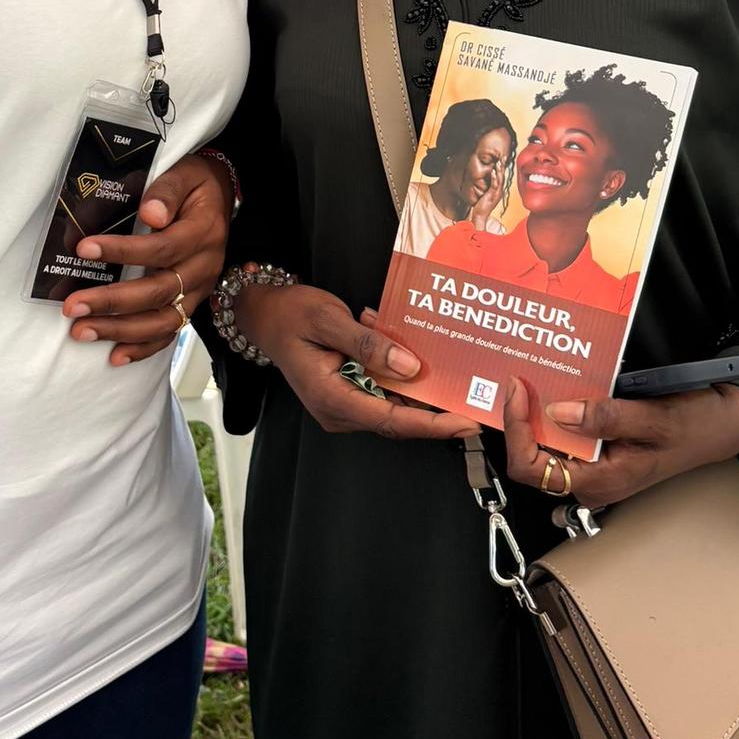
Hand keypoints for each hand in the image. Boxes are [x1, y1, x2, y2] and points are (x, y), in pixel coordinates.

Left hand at [62, 153, 234, 366]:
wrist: (220, 196)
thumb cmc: (195, 183)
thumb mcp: (185, 174)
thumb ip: (167, 191)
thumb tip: (150, 213)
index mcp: (202, 233)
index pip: (161, 248)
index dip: (122, 251)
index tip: (83, 249)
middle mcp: (203, 267)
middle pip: (158, 292)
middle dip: (112, 302)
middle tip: (72, 307)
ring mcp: (199, 290)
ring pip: (163, 321)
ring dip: (120, 330)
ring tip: (82, 331)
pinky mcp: (190, 303)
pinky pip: (170, 332)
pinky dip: (143, 348)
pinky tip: (114, 356)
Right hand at [238, 289, 473, 443]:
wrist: (264, 315)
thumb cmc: (291, 314)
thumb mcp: (328, 319)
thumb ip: (368, 344)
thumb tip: (409, 367)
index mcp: (331, 398)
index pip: (390, 420)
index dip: (431, 424)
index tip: (464, 423)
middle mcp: (338, 410)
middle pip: (397, 419)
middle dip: (436, 412)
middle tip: (475, 400)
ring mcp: (343, 405)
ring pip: (393, 406)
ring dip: (421, 392)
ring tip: (456, 378)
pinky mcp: (348, 394)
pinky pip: (383, 393)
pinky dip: (403, 379)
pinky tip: (418, 358)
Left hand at [470, 161, 504, 225]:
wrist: (480, 216)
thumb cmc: (482, 206)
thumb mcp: (486, 195)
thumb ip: (488, 188)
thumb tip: (487, 181)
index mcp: (498, 191)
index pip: (502, 177)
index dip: (502, 168)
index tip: (503, 159)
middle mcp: (499, 192)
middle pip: (503, 176)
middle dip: (503, 166)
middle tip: (504, 157)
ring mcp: (496, 194)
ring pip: (500, 180)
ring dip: (499, 170)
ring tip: (499, 162)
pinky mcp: (492, 196)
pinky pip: (494, 185)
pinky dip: (494, 178)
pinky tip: (493, 172)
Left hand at [502, 379, 738, 509]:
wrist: (725, 422)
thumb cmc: (698, 426)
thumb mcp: (655, 419)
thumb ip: (605, 418)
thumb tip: (557, 412)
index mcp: (601, 481)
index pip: (533, 469)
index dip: (516, 431)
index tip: (518, 392)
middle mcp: (593, 479)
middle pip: (533, 458)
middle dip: (518, 420)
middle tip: (517, 381)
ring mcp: (596, 465)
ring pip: (547, 444)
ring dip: (533, 414)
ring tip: (529, 380)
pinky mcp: (602, 449)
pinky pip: (566, 433)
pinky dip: (553, 409)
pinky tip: (553, 386)